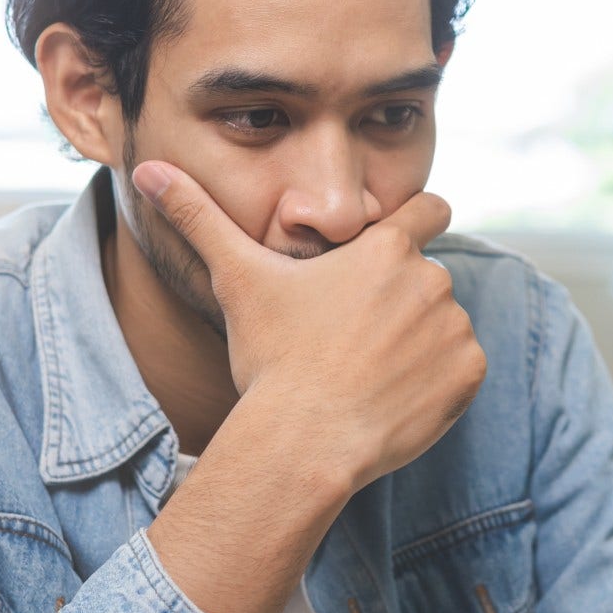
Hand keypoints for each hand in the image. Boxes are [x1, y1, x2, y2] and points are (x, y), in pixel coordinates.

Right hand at [134, 160, 486, 492]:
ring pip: (443, 326)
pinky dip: (437, 382)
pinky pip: (461, 369)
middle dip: (398, 304)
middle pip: (425, 280)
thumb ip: (198, 218)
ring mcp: (454, 329)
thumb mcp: (237, 281)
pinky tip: (393, 398)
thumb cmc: (271, 360)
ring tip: (368, 373)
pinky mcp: (467, 375)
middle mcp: (430, 280)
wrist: (304, 442)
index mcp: (385, 249)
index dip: (420, 221)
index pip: (429, 209)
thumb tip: (146, 170)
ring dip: (418, 344)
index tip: (404, 242)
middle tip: (353, 341)